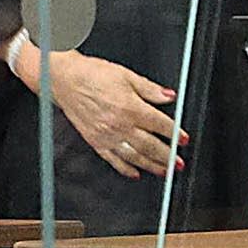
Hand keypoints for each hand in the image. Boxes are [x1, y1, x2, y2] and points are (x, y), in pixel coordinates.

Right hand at [34, 45, 186, 178]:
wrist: (64, 80)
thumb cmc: (92, 75)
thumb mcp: (127, 76)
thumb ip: (150, 89)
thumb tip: (169, 96)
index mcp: (131, 107)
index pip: (160, 124)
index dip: (175, 133)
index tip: (183, 139)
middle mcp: (120, 124)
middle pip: (150, 145)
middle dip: (168, 156)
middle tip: (179, 163)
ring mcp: (107, 135)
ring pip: (135, 156)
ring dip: (152, 166)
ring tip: (164, 171)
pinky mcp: (95, 141)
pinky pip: (113, 159)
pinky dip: (126, 169)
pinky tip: (135, 173)